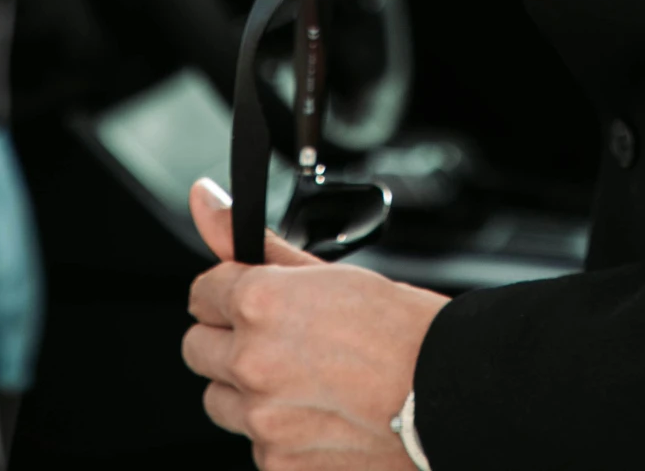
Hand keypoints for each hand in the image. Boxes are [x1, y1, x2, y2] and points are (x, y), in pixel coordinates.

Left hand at [183, 178, 447, 468]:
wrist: (447, 394)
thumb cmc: (399, 329)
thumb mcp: (327, 272)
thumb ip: (255, 242)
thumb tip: (204, 200)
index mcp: (259, 305)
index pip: (202, 293)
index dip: (228, 291)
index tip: (250, 298)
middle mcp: (252, 364)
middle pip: (198, 350)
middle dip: (228, 340)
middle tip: (278, 338)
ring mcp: (263, 421)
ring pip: (220, 401)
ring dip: (247, 389)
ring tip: (304, 378)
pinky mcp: (279, 464)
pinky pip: (255, 444)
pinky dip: (278, 430)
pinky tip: (320, 412)